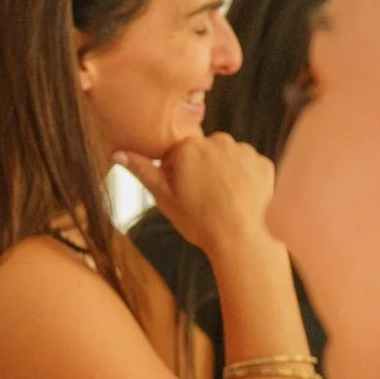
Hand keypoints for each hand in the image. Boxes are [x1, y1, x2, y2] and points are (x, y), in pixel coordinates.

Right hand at [118, 132, 279, 265]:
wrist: (238, 238)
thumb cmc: (197, 220)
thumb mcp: (163, 197)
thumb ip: (142, 171)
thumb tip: (116, 152)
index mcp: (189, 147)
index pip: (178, 153)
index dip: (177, 174)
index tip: (182, 192)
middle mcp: (218, 141)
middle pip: (204, 152)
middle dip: (202, 168)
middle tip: (202, 198)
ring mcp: (243, 151)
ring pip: (228, 157)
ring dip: (224, 172)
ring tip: (222, 199)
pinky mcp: (263, 163)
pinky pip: (248, 167)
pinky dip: (244, 179)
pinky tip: (239, 198)